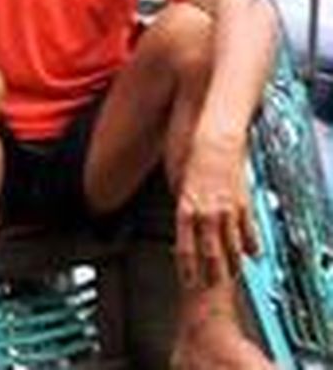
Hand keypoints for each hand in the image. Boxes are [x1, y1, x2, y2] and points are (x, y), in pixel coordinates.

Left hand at [174, 137, 259, 289]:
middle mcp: (206, 213)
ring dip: (233, 264)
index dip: (188, 269)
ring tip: (233, 277)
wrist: (213, 141)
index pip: (185, 248)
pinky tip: (252, 255)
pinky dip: (251, 245)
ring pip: (231, 246)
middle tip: (212, 289)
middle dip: (211, 274)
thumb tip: (182, 228)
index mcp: (185, 209)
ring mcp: (226, 209)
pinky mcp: (243, 203)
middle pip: (210, 253)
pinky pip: (248, 231)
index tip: (189, 282)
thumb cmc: (190, 160)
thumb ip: (182, 209)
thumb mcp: (178, 187)